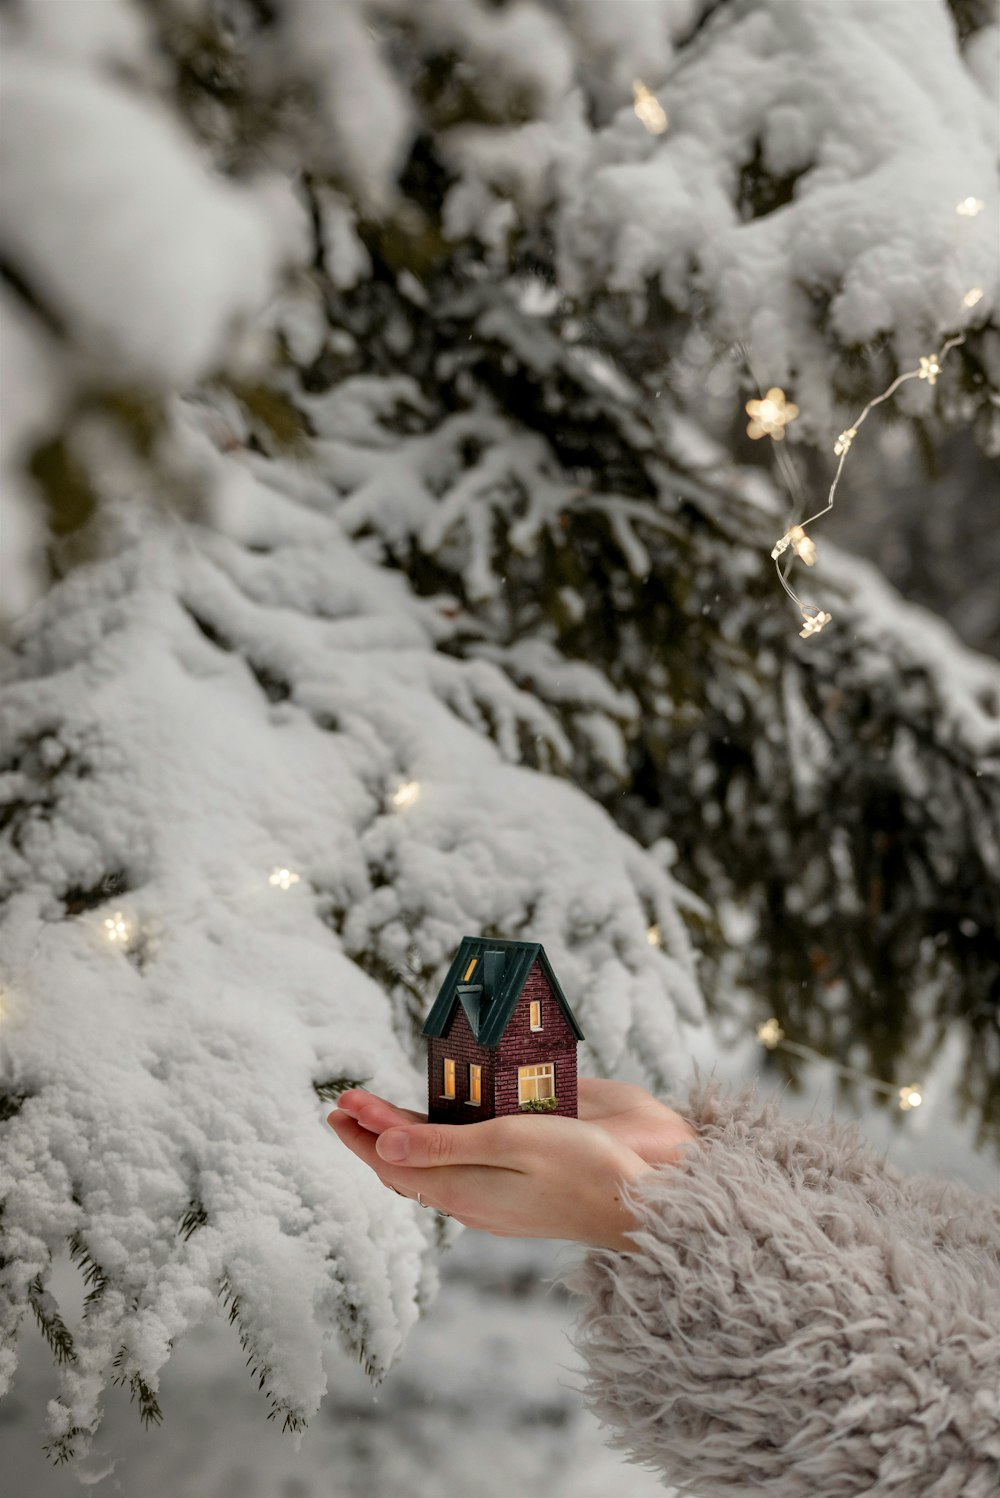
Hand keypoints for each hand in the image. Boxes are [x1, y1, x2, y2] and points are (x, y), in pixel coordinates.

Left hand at [327, 1080, 696, 1251]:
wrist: (636, 1208)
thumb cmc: (583, 1166)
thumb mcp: (511, 1142)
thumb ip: (446, 1143)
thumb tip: (383, 1144)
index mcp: (462, 1190)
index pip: (393, 1162)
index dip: (363, 1132)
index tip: (336, 1105)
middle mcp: (468, 1203)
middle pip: (405, 1169)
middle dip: (373, 1135)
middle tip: (345, 1106)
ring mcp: (489, 1206)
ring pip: (429, 1174)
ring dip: (401, 1142)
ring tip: (379, 1116)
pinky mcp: (510, 1201)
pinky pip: (455, 1176)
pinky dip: (434, 1151)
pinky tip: (438, 1136)